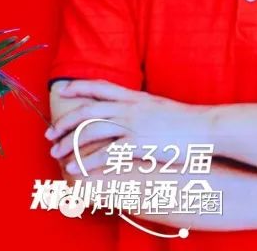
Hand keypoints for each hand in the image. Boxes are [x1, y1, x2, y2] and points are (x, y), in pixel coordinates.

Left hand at [46, 80, 211, 174]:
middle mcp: (127, 108)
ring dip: (68, 143)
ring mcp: (131, 125)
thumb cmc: (186, 121)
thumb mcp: (158, 106)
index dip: (78, 88)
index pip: (98, 87)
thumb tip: (130, 109)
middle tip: (48, 133)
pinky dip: (86, 161)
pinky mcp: (137, 143)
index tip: (61, 91)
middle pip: (86, 111)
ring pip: (89, 131)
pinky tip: (74, 169)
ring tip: (55, 152)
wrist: (207, 128)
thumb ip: (139, 106)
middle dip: (64, 122)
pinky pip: (104, 153)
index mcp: (132, 97)